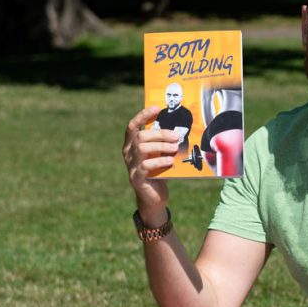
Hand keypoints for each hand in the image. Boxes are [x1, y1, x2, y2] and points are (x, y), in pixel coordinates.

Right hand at [123, 106, 177, 220]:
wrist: (155, 198)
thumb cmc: (159, 172)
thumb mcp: (161, 155)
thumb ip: (163, 143)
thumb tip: (179, 129)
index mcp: (132, 145)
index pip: (132, 126)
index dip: (143, 115)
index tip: (157, 108)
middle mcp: (128, 153)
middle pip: (141, 136)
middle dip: (160, 134)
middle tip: (176, 136)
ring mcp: (130, 166)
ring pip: (142, 149)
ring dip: (161, 147)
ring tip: (175, 149)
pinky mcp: (136, 178)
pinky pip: (145, 166)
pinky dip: (159, 162)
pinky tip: (170, 162)